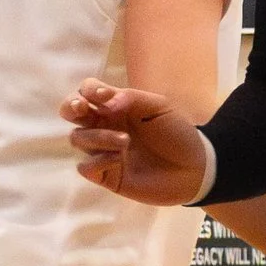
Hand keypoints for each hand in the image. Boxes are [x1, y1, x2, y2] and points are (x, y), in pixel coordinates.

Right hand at [63, 81, 210, 205]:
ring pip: (77, 138)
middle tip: (82, 108)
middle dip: (70, 107)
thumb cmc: (177, 133)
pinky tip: (120, 159)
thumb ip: (131, 98)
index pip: (87, 91)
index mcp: (115, 107)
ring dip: (97, 136)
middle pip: (70, 112)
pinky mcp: (107, 175)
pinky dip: (97, 161)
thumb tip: (104, 103)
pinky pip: (85, 167)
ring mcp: (104, 151)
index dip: (89, 90)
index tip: (105, 96)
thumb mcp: (159, 107)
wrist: (195, 168)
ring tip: (125, 141)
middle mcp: (105, 126)